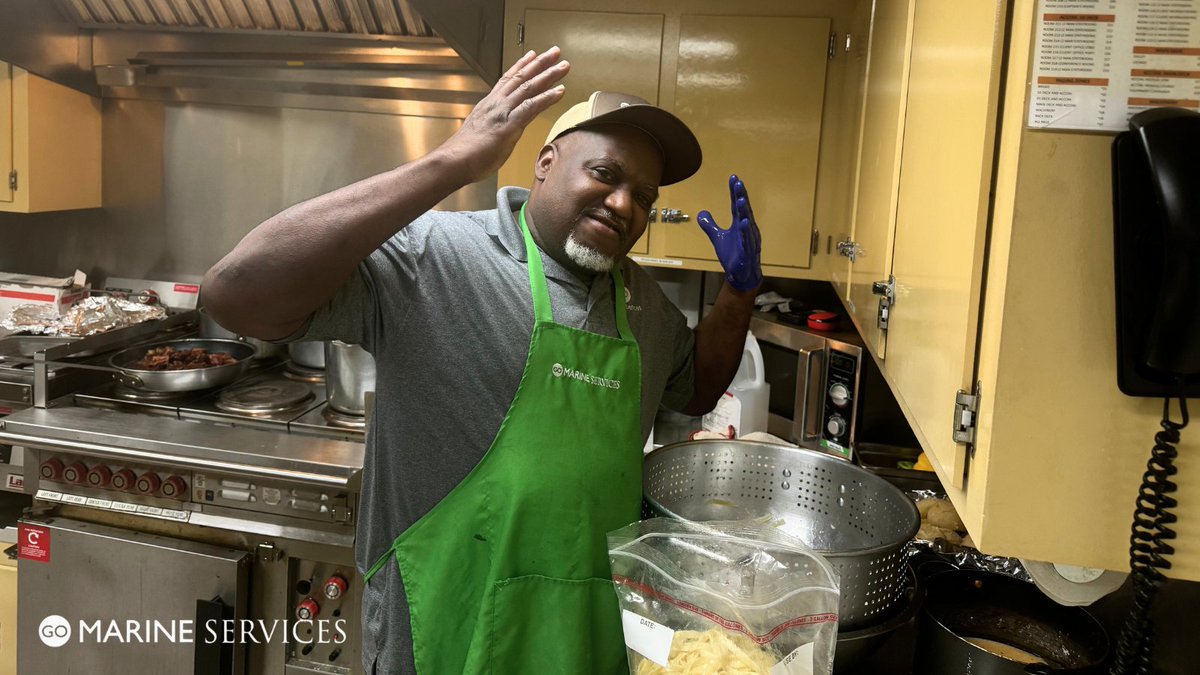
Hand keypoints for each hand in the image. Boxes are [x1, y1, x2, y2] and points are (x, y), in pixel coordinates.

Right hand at [441, 47, 569, 182]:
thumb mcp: (481, 132)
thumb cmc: (465, 154)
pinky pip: (530, 107)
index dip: (521, 66)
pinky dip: (546, 98)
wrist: (453, 162)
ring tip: (563, 66)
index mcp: (489, 105)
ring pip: (528, 88)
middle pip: (521, 78)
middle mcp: (496, 104)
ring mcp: (502, 113)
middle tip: (555, 52)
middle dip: (540, 63)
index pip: (507, 79)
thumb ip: (493, 125)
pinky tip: (559, 91)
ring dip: (548, 75)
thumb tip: (502, 128)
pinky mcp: (508, 125)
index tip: (533, 55)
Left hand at [697, 175, 762, 291]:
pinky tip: (745, 222)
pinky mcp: (748, 252)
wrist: (741, 274)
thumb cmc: (733, 254)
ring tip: (740, 199)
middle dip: (741, 196)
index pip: (737, 205)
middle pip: (743, 210)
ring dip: (744, 211)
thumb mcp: (717, 238)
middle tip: (738, 183)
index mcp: (740, 224)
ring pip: (747, 223)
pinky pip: (748, 240)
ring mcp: (749, 240)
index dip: (735, 192)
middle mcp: (747, 229)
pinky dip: (746, 232)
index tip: (733, 178)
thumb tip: (701, 213)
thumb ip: (710, 225)